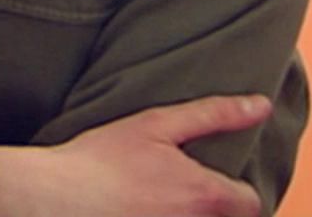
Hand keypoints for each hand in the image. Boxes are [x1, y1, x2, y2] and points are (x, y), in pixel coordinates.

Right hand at [33, 94, 270, 216]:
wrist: (52, 199)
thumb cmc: (100, 161)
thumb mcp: (157, 124)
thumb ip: (213, 115)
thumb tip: (259, 105)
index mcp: (207, 196)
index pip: (251, 204)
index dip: (237, 192)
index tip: (214, 183)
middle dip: (213, 210)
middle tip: (179, 194)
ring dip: (187, 216)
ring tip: (157, 204)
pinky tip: (140, 213)